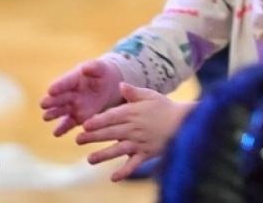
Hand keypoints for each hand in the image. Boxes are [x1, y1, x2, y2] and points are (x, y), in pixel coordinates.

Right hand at [39, 59, 123, 137]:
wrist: (108, 86)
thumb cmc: (101, 73)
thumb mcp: (100, 68)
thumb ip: (93, 67)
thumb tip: (86, 68)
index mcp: (73, 79)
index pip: (65, 82)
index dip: (58, 86)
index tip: (51, 90)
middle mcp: (69, 93)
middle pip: (58, 98)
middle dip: (51, 101)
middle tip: (43, 104)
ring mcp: (71, 106)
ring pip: (60, 111)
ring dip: (53, 114)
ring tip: (46, 117)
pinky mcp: (76, 118)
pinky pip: (68, 124)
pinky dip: (62, 129)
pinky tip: (56, 133)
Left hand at [75, 83, 192, 181]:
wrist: (184, 121)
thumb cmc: (165, 107)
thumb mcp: (150, 95)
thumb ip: (133, 92)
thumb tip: (120, 84)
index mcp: (133, 113)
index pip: (112, 117)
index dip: (98, 121)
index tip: (84, 124)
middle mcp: (134, 128)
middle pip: (111, 132)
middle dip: (93, 137)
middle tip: (78, 140)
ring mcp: (140, 142)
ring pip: (119, 149)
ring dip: (103, 155)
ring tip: (90, 160)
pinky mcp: (146, 154)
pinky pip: (134, 164)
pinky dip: (124, 172)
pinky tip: (113, 178)